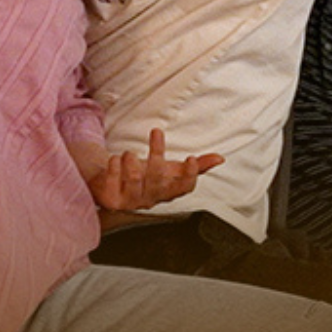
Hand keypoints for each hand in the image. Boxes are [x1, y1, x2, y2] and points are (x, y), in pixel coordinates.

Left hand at [86, 128, 222, 211]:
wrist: (113, 186)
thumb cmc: (146, 177)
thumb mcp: (171, 171)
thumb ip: (196, 167)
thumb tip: (220, 159)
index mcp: (166, 192)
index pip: (183, 188)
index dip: (189, 176)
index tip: (191, 157)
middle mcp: (150, 198)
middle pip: (157, 180)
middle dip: (157, 155)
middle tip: (156, 131)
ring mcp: (130, 200)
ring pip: (133, 182)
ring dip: (131, 163)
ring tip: (129, 152)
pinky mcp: (111, 198)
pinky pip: (112, 182)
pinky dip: (113, 167)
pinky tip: (114, 159)